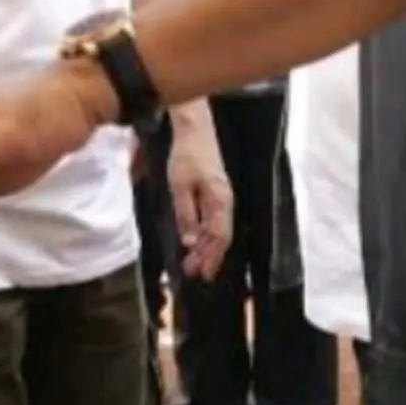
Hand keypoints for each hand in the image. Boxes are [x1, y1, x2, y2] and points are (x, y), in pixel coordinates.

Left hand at [166, 118, 232, 282]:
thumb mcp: (180, 186)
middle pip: (220, 237)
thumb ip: (186, 214)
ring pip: (217, 229)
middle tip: (193, 272)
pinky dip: (206, 234)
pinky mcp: (215, 192)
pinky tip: (197, 240)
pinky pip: (214, 220)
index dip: (211, 257)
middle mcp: (225, 202)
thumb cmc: (186, 156)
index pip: (219, 237)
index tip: (202, 274)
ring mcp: (222, 197)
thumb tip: (191, 240)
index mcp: (220, 201)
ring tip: (192, 261)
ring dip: (206, 247)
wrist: (194, 130)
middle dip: (208, 256)